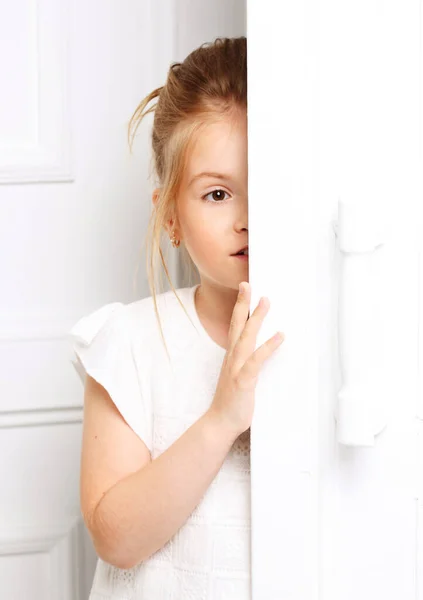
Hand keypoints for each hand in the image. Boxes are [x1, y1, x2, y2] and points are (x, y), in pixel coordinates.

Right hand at [208, 282, 284, 437]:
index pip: (234, 326)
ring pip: (246, 338)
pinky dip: (268, 347)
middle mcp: (232, 358)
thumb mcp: (237, 376)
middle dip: (243, 304)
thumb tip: (259, 350)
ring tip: (266, 301)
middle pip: (237, 325)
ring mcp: (236, 369)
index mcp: (231, 356)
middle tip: (248, 284)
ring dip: (256, 319)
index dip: (239, 307)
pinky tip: (279, 336)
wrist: (219, 423)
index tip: (244, 289)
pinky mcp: (243, 381)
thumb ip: (247, 362)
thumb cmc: (231, 401)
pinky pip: (256, 360)